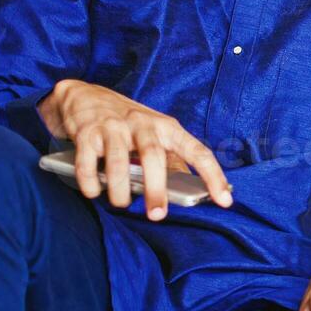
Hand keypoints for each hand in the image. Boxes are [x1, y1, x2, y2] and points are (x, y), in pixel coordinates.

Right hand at [38, 79, 230, 219]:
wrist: (84, 95)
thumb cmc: (127, 121)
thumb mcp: (155, 133)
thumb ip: (170, 158)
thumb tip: (189, 188)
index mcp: (167, 127)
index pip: (197, 151)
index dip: (213, 176)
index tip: (225, 200)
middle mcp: (143, 124)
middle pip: (154, 157)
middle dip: (156, 189)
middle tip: (157, 215)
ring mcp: (114, 127)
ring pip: (118, 162)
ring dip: (120, 189)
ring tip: (121, 203)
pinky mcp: (87, 133)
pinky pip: (88, 162)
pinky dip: (90, 182)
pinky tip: (94, 192)